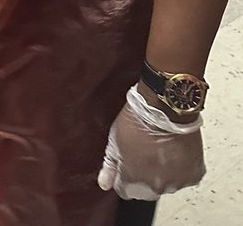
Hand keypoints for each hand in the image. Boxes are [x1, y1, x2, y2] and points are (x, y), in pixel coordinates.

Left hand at [98, 85, 204, 200]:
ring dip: (165, 173)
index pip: (126, 191)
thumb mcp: (115, 139)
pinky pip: (186, 177)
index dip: (125, 177)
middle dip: (145, 176)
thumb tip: (104, 183)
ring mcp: (176, 181)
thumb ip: (110, 166)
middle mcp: (156, 187)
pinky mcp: (194, 173)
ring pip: (168, 184)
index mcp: (134, 180)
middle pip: (148, 190)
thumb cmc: (139, 120)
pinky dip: (182, 168)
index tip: (128, 165)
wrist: (165, 107)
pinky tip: (176, 152)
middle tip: (146, 153)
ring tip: (162, 150)